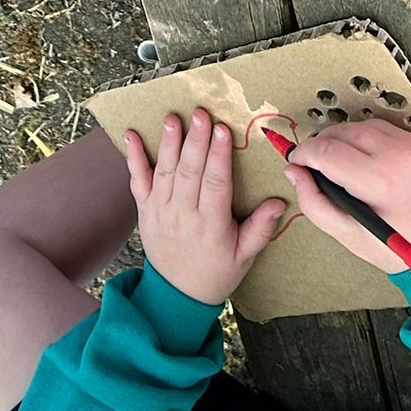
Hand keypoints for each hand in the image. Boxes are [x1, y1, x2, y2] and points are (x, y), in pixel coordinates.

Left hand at [123, 110, 285, 306]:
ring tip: (172, 118)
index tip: (224, 131)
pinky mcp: (145, 210)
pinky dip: (133, 158)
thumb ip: (261, 228)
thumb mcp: (245, 256)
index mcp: (211, 225)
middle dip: (195, 141)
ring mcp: (161, 211)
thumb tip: (279, 202)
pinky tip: (131, 136)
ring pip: (165, 172)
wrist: (177, 296)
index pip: (215, 184)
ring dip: (168, 143)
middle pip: (189, 172)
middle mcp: (183, 215)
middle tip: (201, 114)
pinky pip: (137, 181)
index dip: (219, 156)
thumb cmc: (216, 273)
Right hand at [287, 120, 410, 273]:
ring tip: (337, 164)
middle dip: (321, 145)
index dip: (304, 154)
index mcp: (381, 181)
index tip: (296, 162)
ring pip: (360, 126)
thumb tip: (294, 172)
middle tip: (314, 166)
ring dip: (342, 139)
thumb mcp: (349, 235)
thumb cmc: (399, 248)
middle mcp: (399, 155)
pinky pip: (382, 128)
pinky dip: (365, 138)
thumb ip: (314, 202)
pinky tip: (361, 159)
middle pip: (342, 132)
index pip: (327, 151)